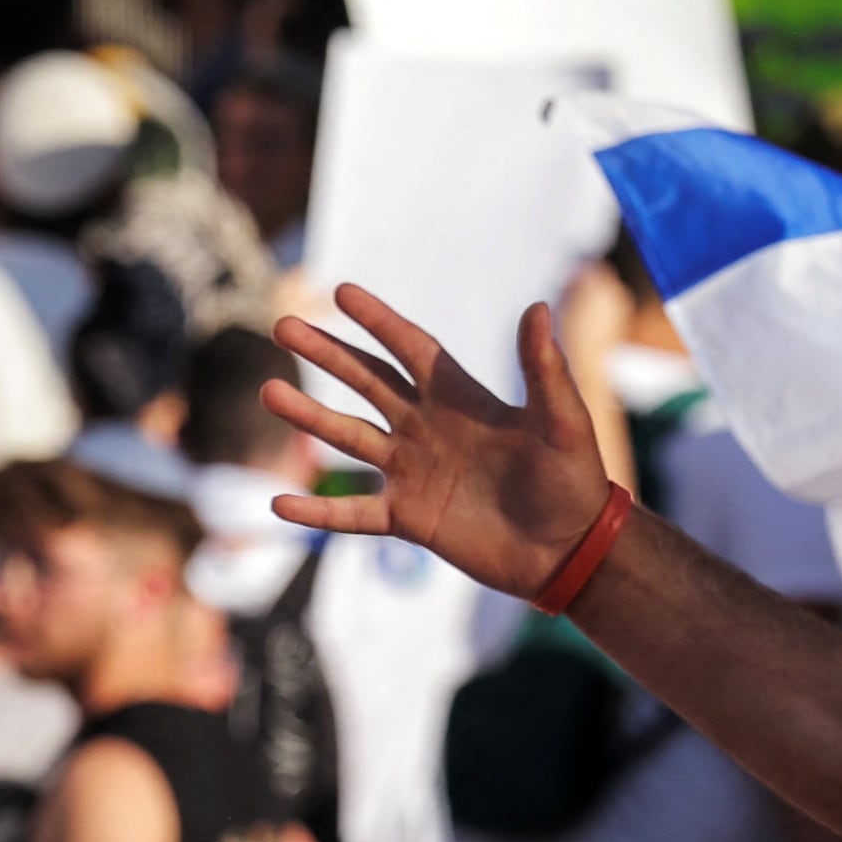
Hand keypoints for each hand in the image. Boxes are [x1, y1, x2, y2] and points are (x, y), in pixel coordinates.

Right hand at [266, 289, 625, 605]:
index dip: (379, 321)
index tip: (343, 292)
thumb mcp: (563, 420)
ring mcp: (412, 473)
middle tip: (283, 326)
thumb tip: (536, 309)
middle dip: (326, 354)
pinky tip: (277, 503)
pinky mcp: (407, 518)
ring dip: (308, 416)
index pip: (410, 348)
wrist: (566, 549)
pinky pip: (351, 514)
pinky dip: (317, 510)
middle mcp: (427, 428)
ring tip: (269, 392)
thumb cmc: (572, 480)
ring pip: (347, 437)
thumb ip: (543, 369)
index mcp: (461, 398)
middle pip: (366, 382)